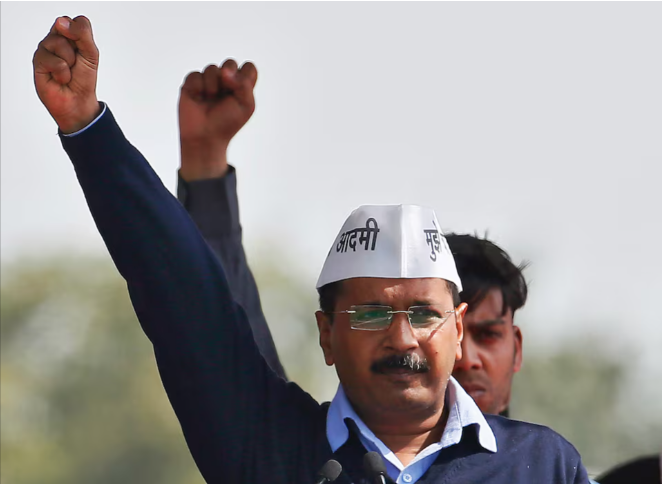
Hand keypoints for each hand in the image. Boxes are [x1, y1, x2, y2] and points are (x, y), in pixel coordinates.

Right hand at [33, 16, 100, 133]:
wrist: (78, 101)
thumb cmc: (84, 78)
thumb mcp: (91, 54)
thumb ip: (82, 34)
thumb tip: (60, 22)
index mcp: (71, 36)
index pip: (77, 21)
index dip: (83, 35)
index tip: (85, 51)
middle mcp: (56, 39)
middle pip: (65, 28)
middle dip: (77, 49)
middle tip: (76, 63)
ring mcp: (45, 49)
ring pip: (58, 43)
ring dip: (69, 62)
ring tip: (68, 72)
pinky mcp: (38, 61)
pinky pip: (52, 60)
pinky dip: (62, 72)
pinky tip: (60, 78)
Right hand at [179, 60, 257, 180]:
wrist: (205, 136)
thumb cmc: (227, 123)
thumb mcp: (246, 105)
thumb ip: (244, 84)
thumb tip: (224, 71)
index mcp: (241, 86)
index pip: (249, 67)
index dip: (245, 75)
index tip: (241, 90)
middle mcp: (225, 81)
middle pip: (230, 62)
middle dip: (228, 78)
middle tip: (225, 95)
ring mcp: (208, 81)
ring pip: (212, 68)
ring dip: (212, 86)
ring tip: (210, 100)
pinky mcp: (192, 84)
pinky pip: (195, 74)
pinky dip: (198, 87)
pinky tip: (198, 99)